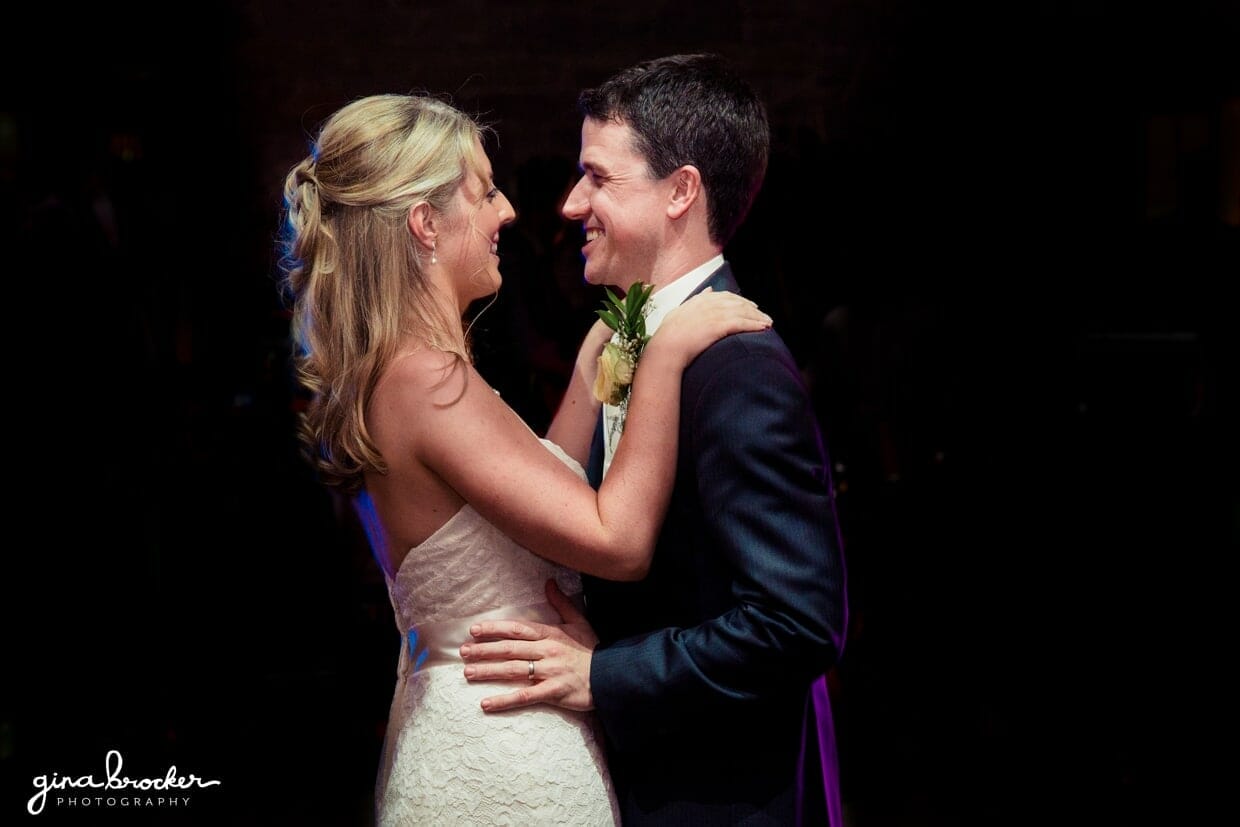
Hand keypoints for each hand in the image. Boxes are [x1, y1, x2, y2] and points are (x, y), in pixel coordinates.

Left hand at [461, 579, 597, 711]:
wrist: (611, 676)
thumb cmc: (592, 650)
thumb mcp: (579, 622)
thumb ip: (561, 603)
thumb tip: (549, 582)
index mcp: (550, 634)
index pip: (517, 629)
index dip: (495, 629)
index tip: (474, 630)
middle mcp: (547, 651)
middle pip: (510, 649)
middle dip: (484, 650)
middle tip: (463, 652)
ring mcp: (550, 671)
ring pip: (514, 670)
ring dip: (489, 671)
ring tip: (468, 673)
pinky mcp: (554, 692)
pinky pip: (526, 696)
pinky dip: (505, 700)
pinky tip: (486, 703)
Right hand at [647, 288, 771, 367]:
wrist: (666, 347)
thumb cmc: (668, 335)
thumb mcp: (679, 312)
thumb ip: (694, 300)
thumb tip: (709, 289)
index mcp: (700, 300)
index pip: (726, 296)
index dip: (740, 300)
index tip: (750, 306)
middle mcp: (709, 303)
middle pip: (738, 303)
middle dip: (753, 309)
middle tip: (764, 315)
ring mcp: (714, 313)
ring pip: (743, 312)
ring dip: (758, 317)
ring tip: (769, 323)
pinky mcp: (719, 326)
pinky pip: (742, 323)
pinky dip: (755, 325)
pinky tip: (764, 329)